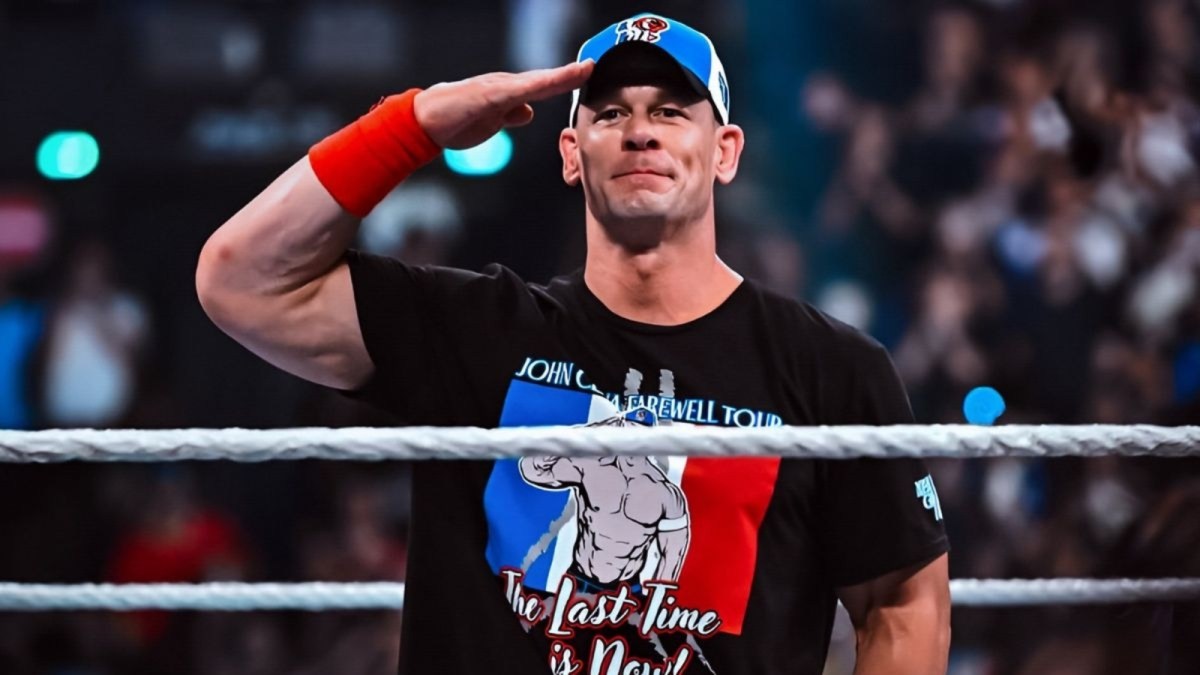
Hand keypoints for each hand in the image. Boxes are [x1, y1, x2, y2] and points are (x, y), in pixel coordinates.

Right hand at [413, 61, 593, 148]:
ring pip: (534, 81)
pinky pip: (514, 91)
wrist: (425, 120)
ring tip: (582, 70)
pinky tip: (548, 83)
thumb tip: (529, 113)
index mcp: (509, 94)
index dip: (566, 79)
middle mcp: (505, 86)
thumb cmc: (455, 120)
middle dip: (570, 73)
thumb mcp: (492, 121)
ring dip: (559, 76)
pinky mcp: (485, 96)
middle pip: (544, 79)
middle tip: (594, 64)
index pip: (543, 86)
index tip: (589, 73)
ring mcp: (496, 89)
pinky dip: (533, 87)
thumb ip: (510, 115)